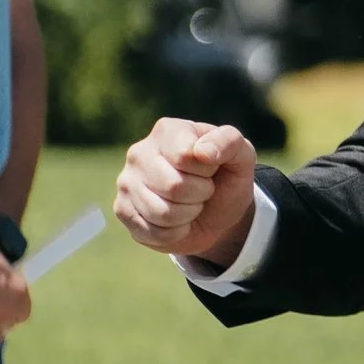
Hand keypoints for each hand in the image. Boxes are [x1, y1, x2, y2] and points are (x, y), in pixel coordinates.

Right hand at [114, 119, 259, 267]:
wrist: (215, 211)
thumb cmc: (225, 177)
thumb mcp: (240, 156)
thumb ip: (228, 142)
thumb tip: (202, 152)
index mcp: (167, 131)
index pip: (186, 156)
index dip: (206, 171)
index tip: (211, 168)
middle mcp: (139, 152)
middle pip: (173, 186)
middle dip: (199, 195)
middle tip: (203, 190)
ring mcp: (126, 182)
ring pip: (162, 213)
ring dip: (188, 215)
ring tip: (190, 204)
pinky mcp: (122, 210)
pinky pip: (152, 232)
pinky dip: (175, 233)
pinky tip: (177, 220)